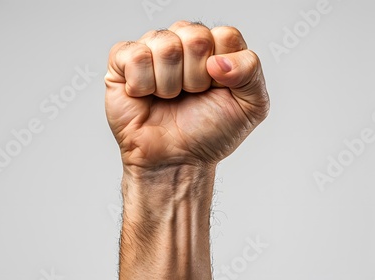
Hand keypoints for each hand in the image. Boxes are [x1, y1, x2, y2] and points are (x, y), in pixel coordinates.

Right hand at [105, 21, 269, 168]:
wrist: (175, 161)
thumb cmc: (209, 134)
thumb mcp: (251, 106)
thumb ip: (251, 70)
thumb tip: (218, 60)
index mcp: (216, 47)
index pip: (225, 36)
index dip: (223, 69)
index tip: (216, 90)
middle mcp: (184, 42)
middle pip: (196, 36)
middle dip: (196, 78)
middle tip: (190, 96)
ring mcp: (153, 49)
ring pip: (165, 45)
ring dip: (169, 84)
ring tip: (168, 98)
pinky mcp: (122, 61)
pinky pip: (135, 55)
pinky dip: (142, 84)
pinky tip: (144, 95)